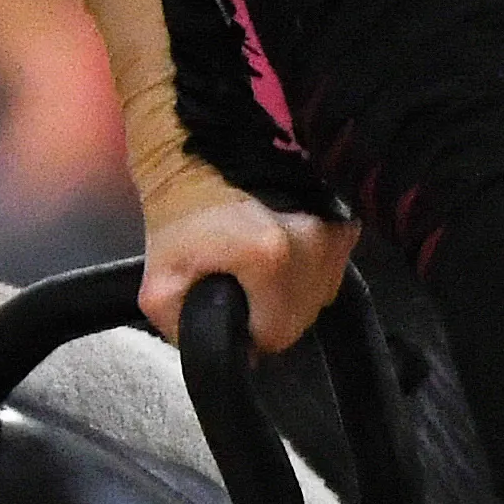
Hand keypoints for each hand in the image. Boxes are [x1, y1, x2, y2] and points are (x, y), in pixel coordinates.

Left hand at [141, 192, 355, 356]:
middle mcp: (315, 243)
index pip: (275, 334)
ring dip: (291, 291)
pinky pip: (330, 268)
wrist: (198, 149)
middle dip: (270, 311)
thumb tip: (225, 354)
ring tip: (256, 266)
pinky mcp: (346, 219)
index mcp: (272, 258)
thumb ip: (184, 331)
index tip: (229, 306)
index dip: (249, 331)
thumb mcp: (157, 284)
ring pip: (318, 293)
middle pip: (301, 315)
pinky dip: (307, 268)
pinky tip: (279, 250)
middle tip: (238, 285)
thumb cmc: (177, 211)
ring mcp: (337, 230)